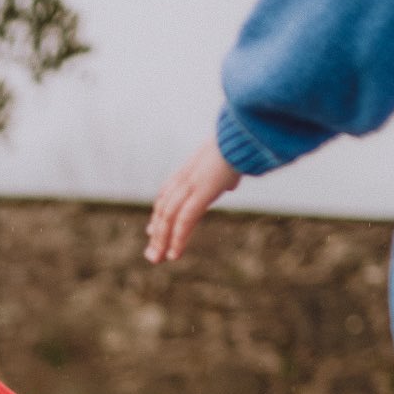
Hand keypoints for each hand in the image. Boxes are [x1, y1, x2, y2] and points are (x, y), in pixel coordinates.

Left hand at [145, 139, 240, 262]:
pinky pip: (184, 220)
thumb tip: (230, 184)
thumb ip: (225, 177)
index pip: (166, 196)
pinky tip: (173, 254)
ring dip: (162, 241)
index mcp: (188, 170)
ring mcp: (190, 185)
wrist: (243, 134)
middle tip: (151, 255)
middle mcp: (184, 178)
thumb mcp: (228, 163)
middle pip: (163, 209)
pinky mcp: (201, 192)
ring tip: (157, 259)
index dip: (158, 215)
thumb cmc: (240, 146)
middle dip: (157, 233)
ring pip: (169, 218)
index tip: (152, 231)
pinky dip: (177, 239)